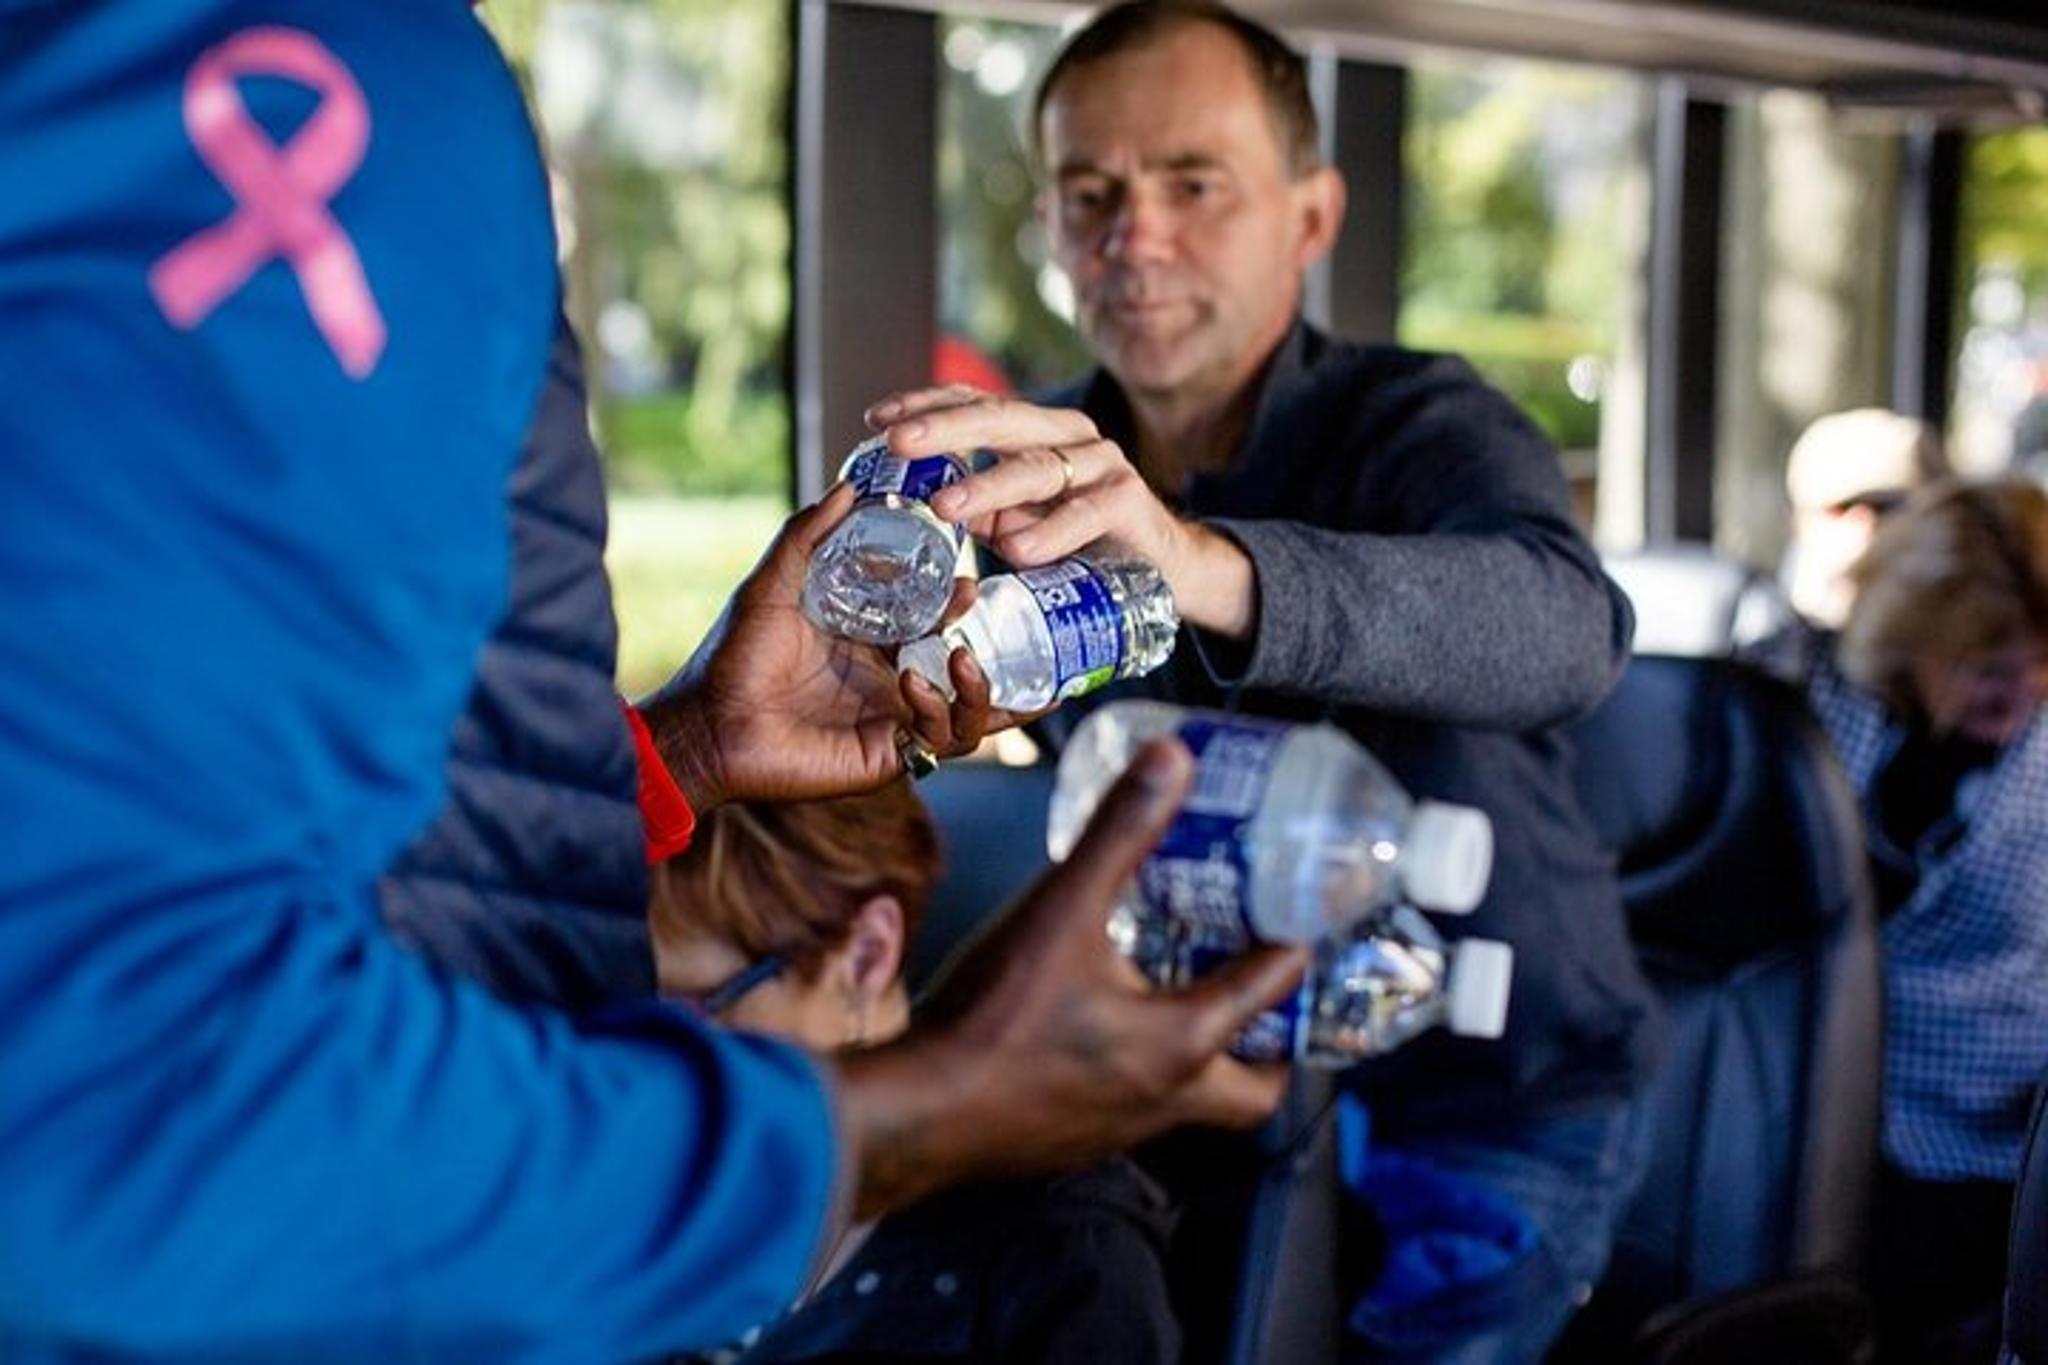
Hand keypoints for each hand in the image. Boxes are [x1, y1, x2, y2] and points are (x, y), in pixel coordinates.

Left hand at [637, 485, 1028, 808]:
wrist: (708, 724)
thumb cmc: (733, 659)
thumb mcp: (772, 585)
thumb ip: (806, 535)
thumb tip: (848, 486)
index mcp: (867, 645)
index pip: (929, 623)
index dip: (954, 603)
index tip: (965, 578)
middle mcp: (886, 684)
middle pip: (958, 664)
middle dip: (980, 639)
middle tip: (971, 604)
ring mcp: (892, 722)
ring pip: (967, 711)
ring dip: (976, 684)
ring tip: (960, 656)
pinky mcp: (890, 756)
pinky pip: (943, 741)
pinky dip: (943, 712)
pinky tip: (916, 686)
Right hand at [835, 738, 1306, 1218]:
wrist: (916, 1115)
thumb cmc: (995, 1018)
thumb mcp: (1062, 909)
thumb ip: (1117, 832)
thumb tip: (1171, 759)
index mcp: (1182, 1042)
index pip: (1270, 994)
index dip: (1294, 950)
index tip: (1301, 921)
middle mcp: (1166, 1098)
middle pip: (1256, 1092)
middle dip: (1274, 1049)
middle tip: (1265, 997)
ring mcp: (1120, 1130)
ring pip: (1194, 1102)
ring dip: (1205, 1059)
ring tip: (1184, 997)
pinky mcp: (1074, 1143)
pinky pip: (1134, 1110)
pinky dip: (1141, 1072)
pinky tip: (1102, 1030)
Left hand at [865, 386, 1256, 639]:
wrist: (1162, 568)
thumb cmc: (1081, 540)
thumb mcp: (1017, 521)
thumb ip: (977, 509)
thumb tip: (917, 504)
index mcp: (1037, 431)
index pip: (976, 404)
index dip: (926, 406)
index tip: (876, 419)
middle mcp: (1069, 436)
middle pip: (1002, 420)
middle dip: (945, 429)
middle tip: (897, 443)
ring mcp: (1102, 464)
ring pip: (1039, 467)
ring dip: (988, 486)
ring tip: (945, 506)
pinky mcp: (1129, 500)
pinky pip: (1087, 512)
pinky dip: (1052, 532)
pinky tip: (1017, 550)